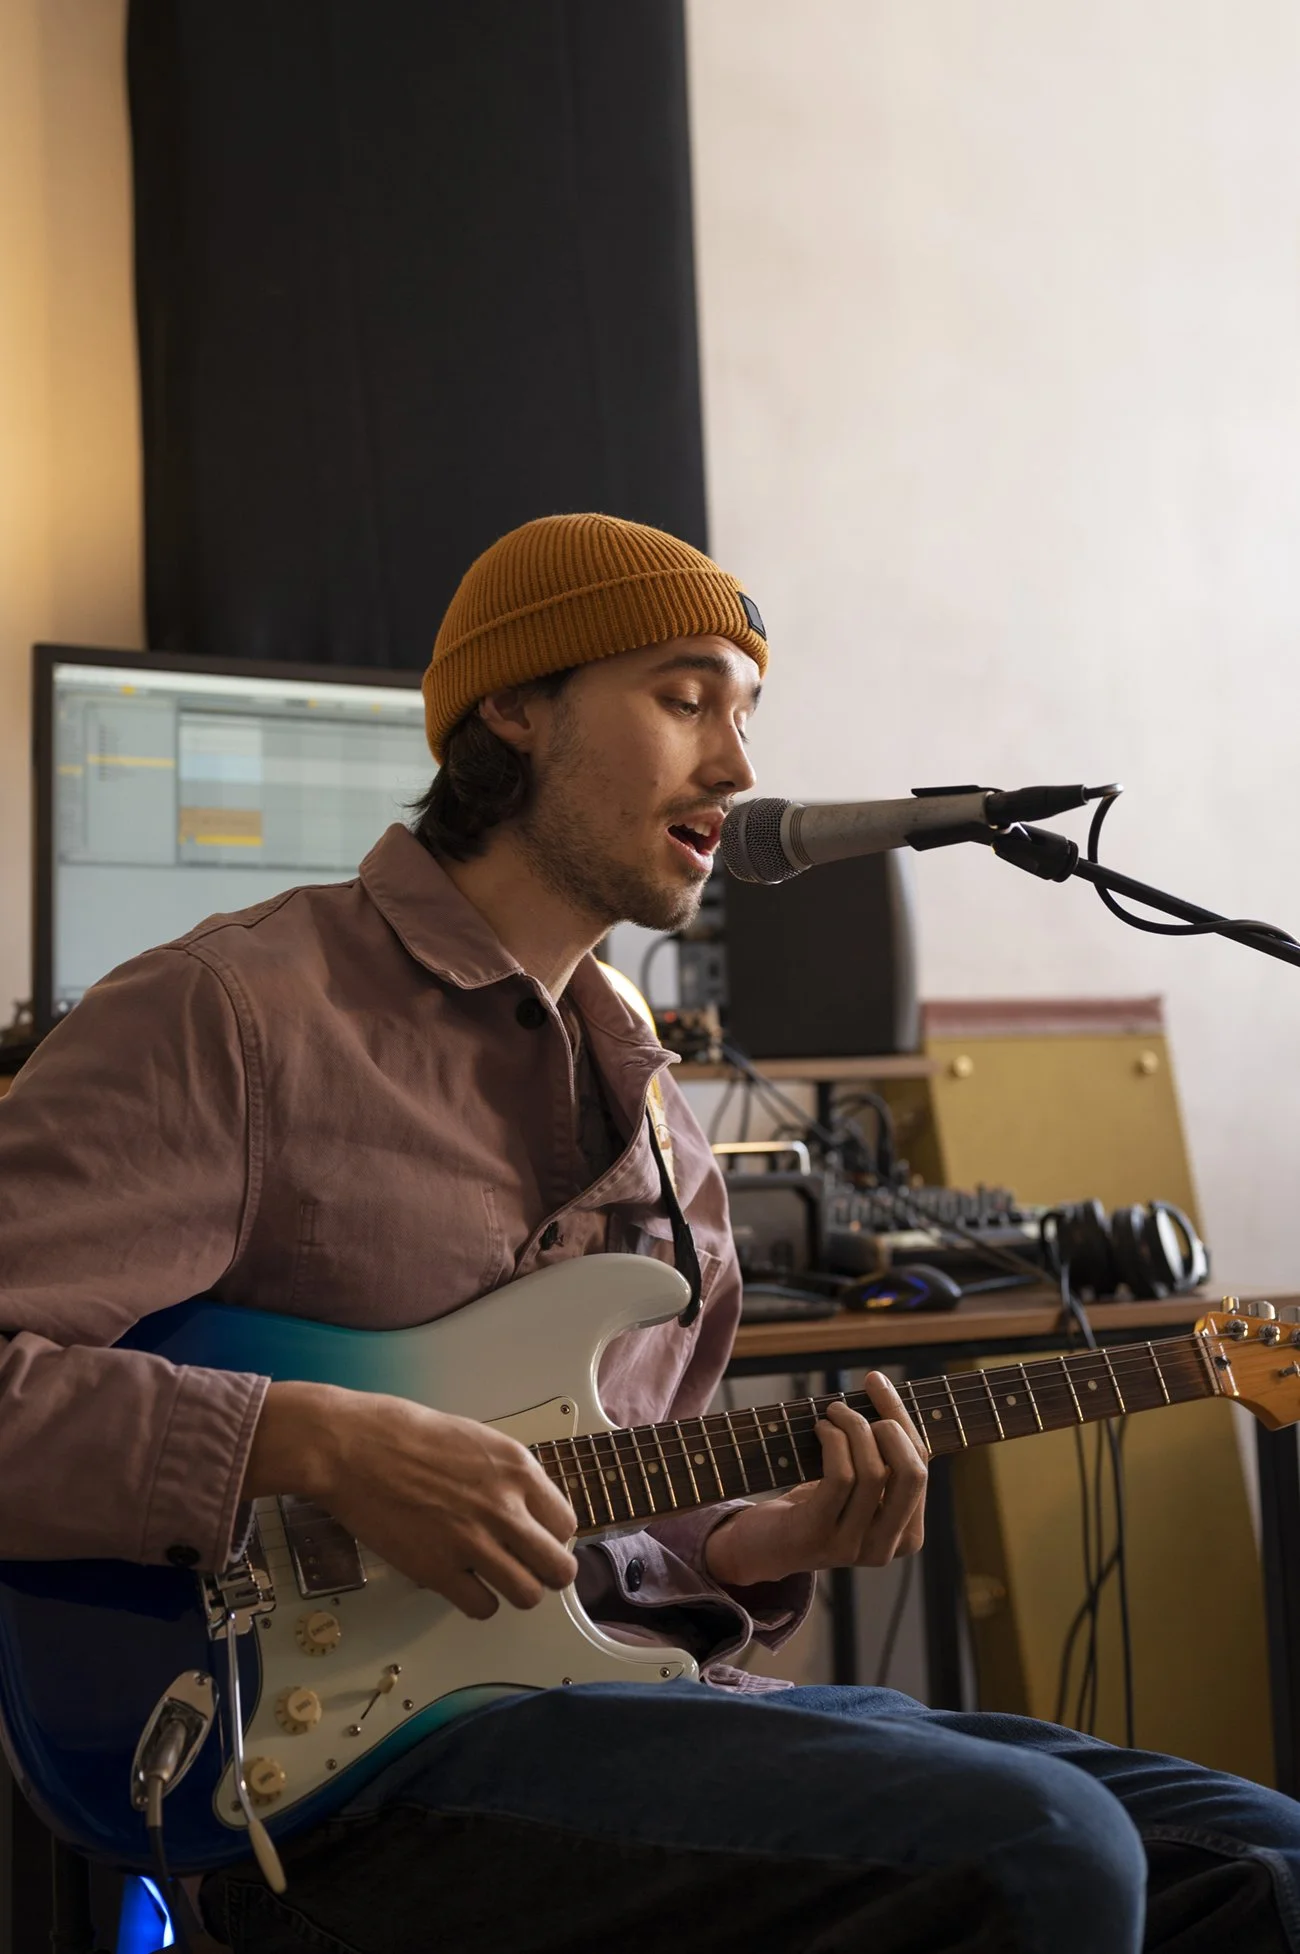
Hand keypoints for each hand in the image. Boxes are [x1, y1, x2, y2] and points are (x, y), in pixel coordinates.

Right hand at [244, 1380, 578, 1619]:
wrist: (351, 1447)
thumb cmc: (402, 1433)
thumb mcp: (474, 1438)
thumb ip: (505, 1475)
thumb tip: (523, 1505)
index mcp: (517, 1468)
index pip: (566, 1523)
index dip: (552, 1536)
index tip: (536, 1538)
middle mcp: (504, 1508)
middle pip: (559, 1568)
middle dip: (546, 1572)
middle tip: (526, 1566)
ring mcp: (472, 1542)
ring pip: (527, 1595)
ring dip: (515, 1591)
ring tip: (495, 1578)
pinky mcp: (437, 1570)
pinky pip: (481, 1607)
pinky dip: (477, 1601)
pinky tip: (463, 1583)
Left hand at [703, 1373, 927, 1588]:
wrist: (764, 1546)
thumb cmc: (815, 1505)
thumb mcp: (858, 1489)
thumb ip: (882, 1459)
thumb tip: (886, 1394)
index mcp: (907, 1535)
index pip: (920, 1468)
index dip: (902, 1419)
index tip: (878, 1382)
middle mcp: (886, 1548)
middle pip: (911, 1473)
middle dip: (890, 1423)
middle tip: (857, 1403)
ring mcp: (852, 1547)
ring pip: (873, 1471)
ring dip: (854, 1427)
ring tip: (833, 1412)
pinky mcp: (817, 1535)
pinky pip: (840, 1477)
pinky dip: (834, 1441)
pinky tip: (821, 1429)